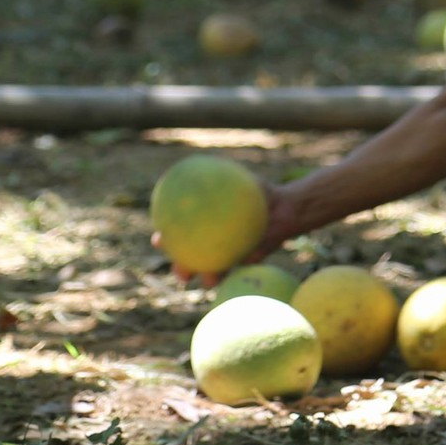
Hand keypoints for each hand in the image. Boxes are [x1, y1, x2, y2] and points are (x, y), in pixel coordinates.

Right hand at [151, 182, 305, 288]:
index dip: (165, 240)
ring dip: (210, 278)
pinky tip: (244, 264)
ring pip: (215, 273)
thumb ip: (227, 177)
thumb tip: (207, 166)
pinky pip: (244, 270)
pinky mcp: (250, 263)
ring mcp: (231, 256)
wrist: (286, 206)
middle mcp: (214, 245)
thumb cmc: (258, 191)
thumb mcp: (242, 180)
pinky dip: (243, 267)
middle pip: (191, 262)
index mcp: (205, 227)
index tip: (159, 238)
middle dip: (182, 269)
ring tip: (211, 278)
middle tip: (181, 270)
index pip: (179, 236)